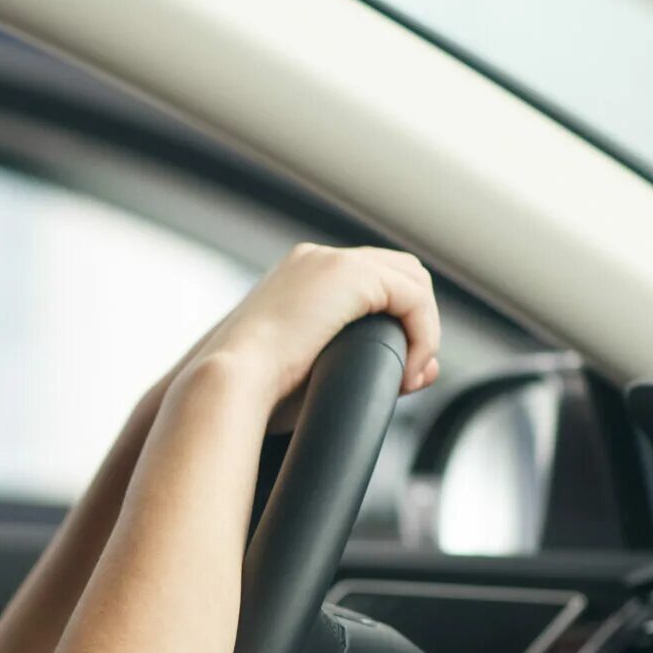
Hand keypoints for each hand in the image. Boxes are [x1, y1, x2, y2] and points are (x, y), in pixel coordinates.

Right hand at [189, 244, 442, 410]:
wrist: (228, 385)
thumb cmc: (256, 393)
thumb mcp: (317, 373)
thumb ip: (368, 364)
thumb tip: (425, 371)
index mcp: (298, 277)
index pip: (369, 282)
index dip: (396, 322)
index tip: (395, 372)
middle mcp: (314, 259)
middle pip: (398, 272)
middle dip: (415, 320)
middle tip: (407, 371)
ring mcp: (330, 261)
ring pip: (412, 280)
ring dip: (421, 329)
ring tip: (407, 374)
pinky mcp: (349, 275)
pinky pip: (413, 298)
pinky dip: (422, 334)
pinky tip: (406, 370)